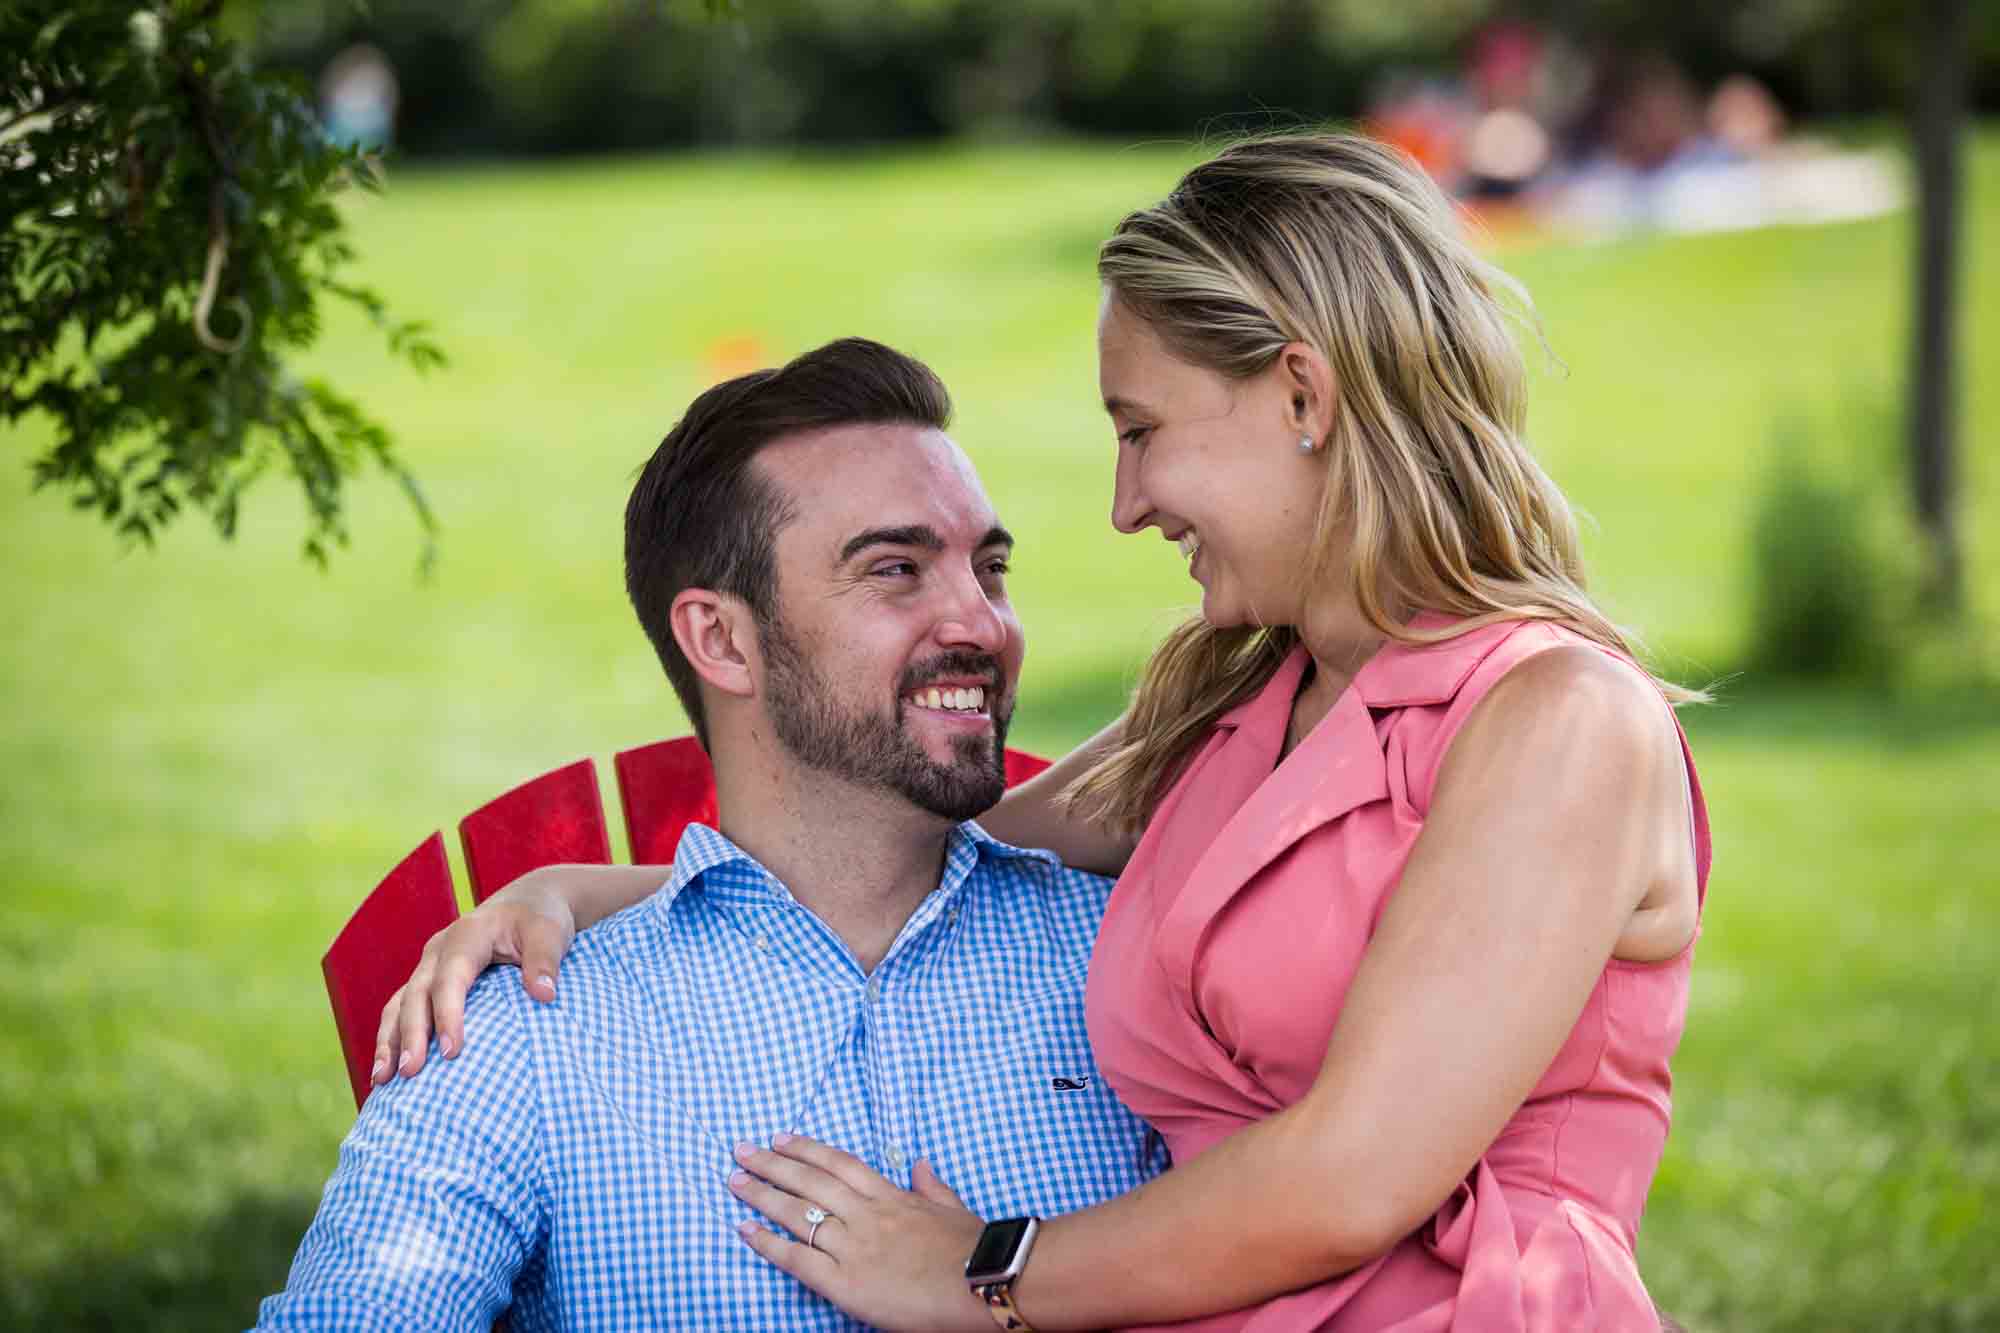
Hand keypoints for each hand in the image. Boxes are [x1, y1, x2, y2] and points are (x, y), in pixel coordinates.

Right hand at [370, 868, 576, 1083]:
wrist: (528, 903)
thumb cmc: (539, 919)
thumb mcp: (549, 931)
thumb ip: (545, 960)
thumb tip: (544, 994)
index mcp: (467, 934)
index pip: (451, 977)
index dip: (448, 1013)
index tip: (451, 1051)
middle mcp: (439, 950)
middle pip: (417, 993)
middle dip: (411, 1034)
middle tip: (411, 1071)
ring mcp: (430, 966)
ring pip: (400, 1003)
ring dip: (389, 1040)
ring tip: (382, 1080)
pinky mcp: (429, 981)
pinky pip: (402, 1010)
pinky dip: (393, 1038)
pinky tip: (388, 1071)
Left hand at [728, 1134, 993, 1332]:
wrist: (984, 1282)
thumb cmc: (974, 1250)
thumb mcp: (953, 1209)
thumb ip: (932, 1187)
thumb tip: (920, 1165)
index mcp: (891, 1197)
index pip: (838, 1164)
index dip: (806, 1150)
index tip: (780, 1138)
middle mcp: (866, 1214)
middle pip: (809, 1181)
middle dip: (771, 1164)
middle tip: (740, 1151)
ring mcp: (853, 1246)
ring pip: (797, 1213)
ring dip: (761, 1194)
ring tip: (734, 1180)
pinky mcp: (845, 1282)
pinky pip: (797, 1259)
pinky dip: (768, 1243)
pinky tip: (744, 1229)